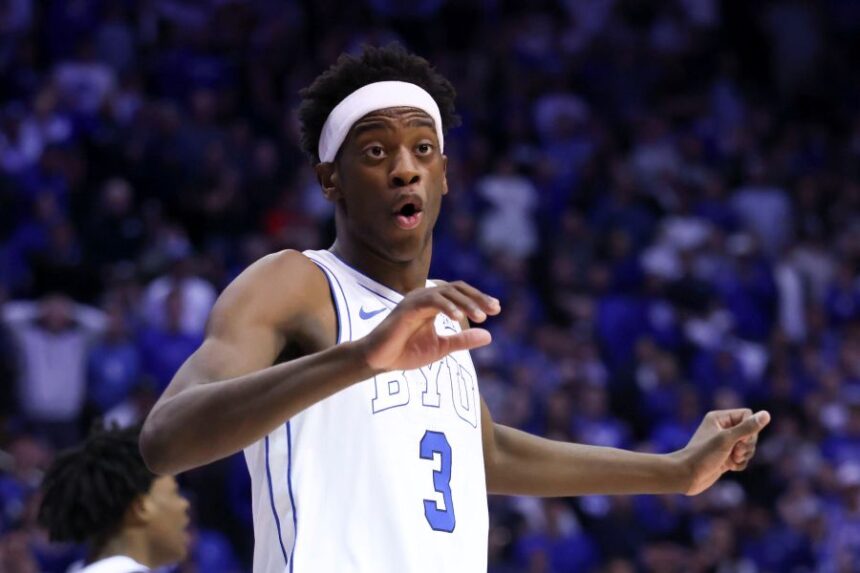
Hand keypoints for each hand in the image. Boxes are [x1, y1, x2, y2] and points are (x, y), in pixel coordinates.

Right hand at [359, 281, 499, 371]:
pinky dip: (447, 307)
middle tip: (494, 310)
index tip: (496, 309)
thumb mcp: (441, 347)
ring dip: (465, 303)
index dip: (478, 298)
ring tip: (480, 317)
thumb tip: (489, 335)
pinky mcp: (407, 308)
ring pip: (446, 292)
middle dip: (477, 297)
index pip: (460, 293)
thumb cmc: (406, 352)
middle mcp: (425, 297)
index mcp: (433, 304)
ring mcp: (415, 300)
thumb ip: (462, 340)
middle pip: (456, 288)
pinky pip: (430, 301)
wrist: (379, 361)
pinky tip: (459, 318)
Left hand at [673, 409, 770, 495]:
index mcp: (719, 418)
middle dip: (748, 444)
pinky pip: (743, 457)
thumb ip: (748, 428)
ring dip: (744, 455)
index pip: (747, 415)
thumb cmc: (703, 455)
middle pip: (750, 431)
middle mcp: (722, 428)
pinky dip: (740, 463)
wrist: (686, 476)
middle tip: (736, 452)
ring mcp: (724, 443)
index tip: (741, 440)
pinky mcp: (725, 457)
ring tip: (732, 460)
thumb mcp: (727, 439)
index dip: (750, 428)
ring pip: (748, 446)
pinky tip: (730, 467)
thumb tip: (766, 414)